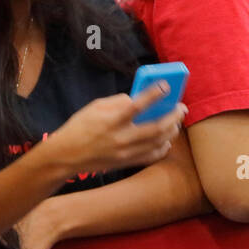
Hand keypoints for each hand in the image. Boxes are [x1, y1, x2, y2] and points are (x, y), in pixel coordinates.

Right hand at [47, 85, 185, 175]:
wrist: (67, 155)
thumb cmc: (80, 127)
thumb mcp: (94, 107)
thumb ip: (118, 101)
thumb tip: (138, 99)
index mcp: (112, 120)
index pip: (138, 105)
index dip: (155, 94)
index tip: (166, 85)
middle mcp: (121, 138)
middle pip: (157, 127)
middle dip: (174, 116)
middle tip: (181, 107)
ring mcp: (126, 152)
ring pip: (160, 142)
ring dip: (172, 130)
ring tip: (175, 121)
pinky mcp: (127, 162)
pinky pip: (153, 156)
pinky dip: (163, 146)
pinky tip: (166, 139)